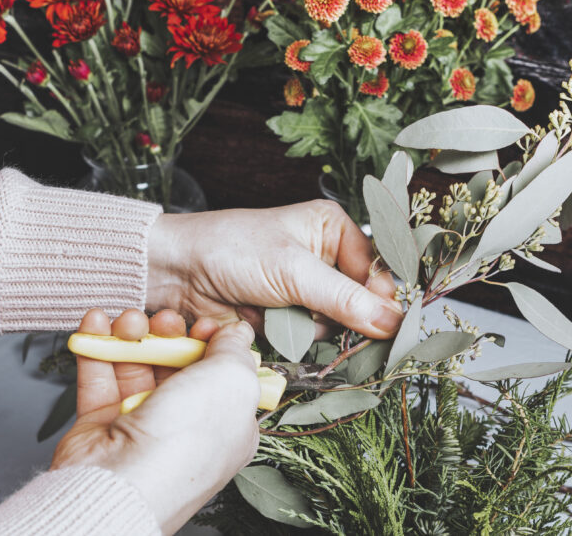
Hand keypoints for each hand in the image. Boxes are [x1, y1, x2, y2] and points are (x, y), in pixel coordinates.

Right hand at [52, 308, 259, 534]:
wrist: (121, 483)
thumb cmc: (185, 440)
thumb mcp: (233, 382)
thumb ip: (236, 350)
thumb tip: (239, 332)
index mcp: (226, 424)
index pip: (223, 375)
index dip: (214, 344)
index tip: (204, 325)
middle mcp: (186, 426)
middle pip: (178, 365)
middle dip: (169, 334)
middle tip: (164, 320)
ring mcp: (143, 427)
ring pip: (137, 367)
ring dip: (131, 336)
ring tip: (126, 322)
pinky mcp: (101, 426)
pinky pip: (100, 379)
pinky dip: (97, 347)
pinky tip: (96, 323)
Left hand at [146, 200, 401, 338]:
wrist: (176, 273)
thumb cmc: (229, 250)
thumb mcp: (292, 270)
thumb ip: (345, 299)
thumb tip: (394, 321)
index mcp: (333, 229)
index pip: (379, 267)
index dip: (384, 295)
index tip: (389, 320)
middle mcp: (325, 259)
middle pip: (362, 302)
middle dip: (345, 316)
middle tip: (321, 315)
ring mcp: (306, 292)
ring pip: (337, 327)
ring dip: (312, 328)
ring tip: (281, 312)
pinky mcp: (288, 319)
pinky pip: (309, 341)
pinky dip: (293, 340)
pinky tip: (270, 326)